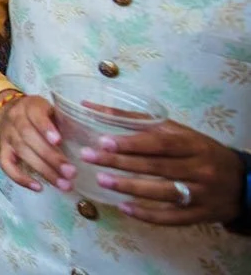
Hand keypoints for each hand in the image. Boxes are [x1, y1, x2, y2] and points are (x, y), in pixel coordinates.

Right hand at [0, 91, 75, 191]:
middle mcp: (15, 119)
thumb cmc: (40, 113)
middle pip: (29, 138)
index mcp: (30, 106)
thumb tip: (88, 141)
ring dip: (43, 170)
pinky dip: (20, 178)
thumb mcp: (52, 110)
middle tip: (71, 173)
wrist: (9, 110)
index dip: (46, 128)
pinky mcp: (2, 149)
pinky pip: (7, 165)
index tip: (59, 141)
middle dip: (51, 157)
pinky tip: (38, 188)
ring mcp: (7, 135)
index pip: (36, 116)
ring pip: (22, 153)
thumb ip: (64, 122)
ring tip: (64, 184)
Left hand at [82, 120, 244, 225]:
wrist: (241, 182)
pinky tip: (124, 207)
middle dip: (120, 163)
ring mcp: (200, 194)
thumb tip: (93, 106)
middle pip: (156, 167)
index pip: (160, 144)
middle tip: (89, 157)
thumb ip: (139, 122)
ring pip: (163, 192)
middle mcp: (199, 169)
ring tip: (102, 180)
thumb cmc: (200, 151)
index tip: (103, 141)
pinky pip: (171, 217)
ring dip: (130, 187)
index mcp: (193, 145)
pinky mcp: (200, 215)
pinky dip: (147, 214)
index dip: (131, 143)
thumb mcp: (179, 133)